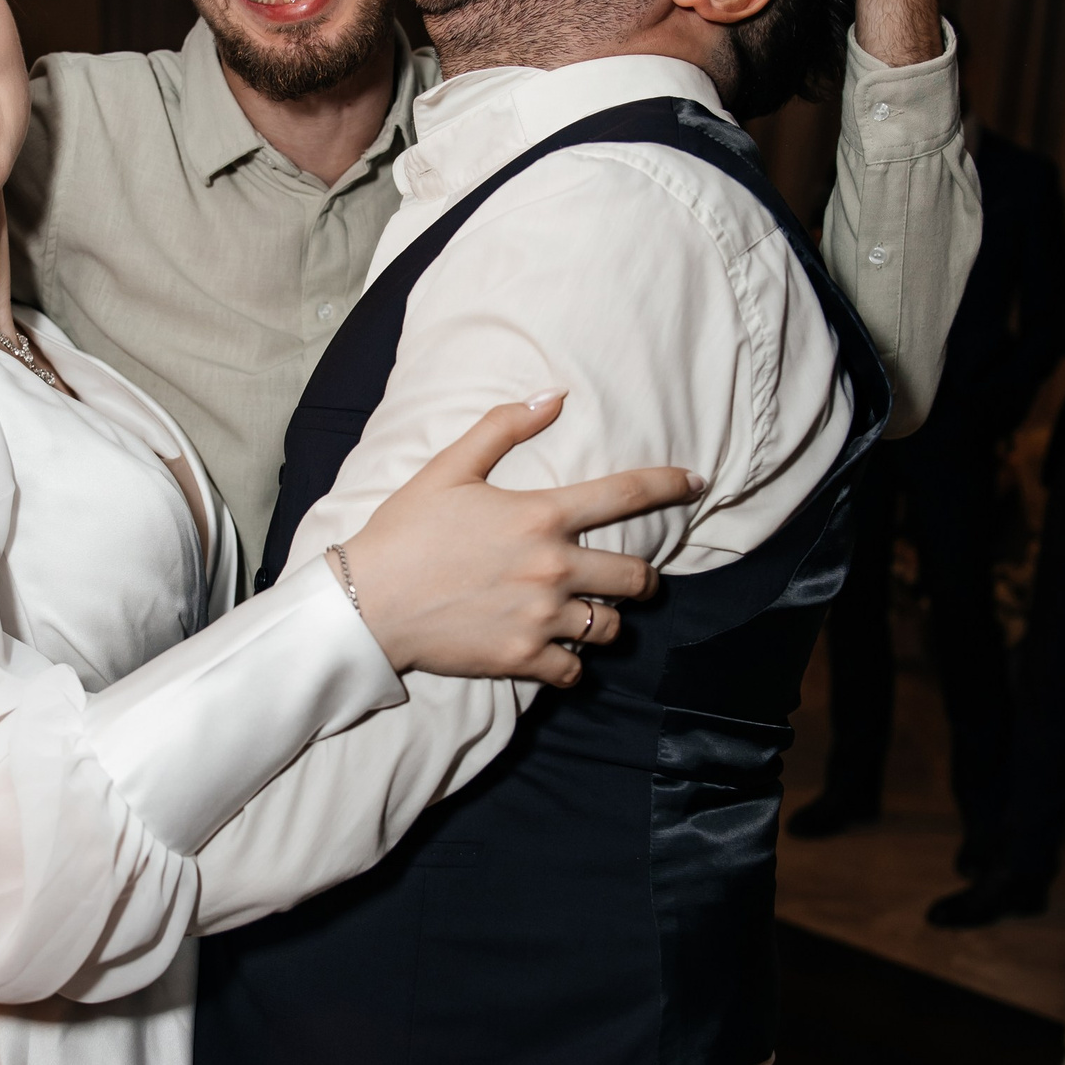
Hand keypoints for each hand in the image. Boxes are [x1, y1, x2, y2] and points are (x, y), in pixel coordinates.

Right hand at [337, 395, 701, 686]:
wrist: (368, 601)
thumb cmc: (406, 530)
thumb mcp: (451, 467)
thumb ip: (505, 427)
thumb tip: (554, 394)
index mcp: (541, 515)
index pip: (626, 494)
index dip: (670, 484)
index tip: (696, 482)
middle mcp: (552, 567)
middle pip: (636, 578)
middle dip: (644, 580)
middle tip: (633, 581)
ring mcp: (541, 617)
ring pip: (611, 628)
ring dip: (609, 622)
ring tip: (592, 618)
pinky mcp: (524, 658)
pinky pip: (575, 670)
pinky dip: (574, 664)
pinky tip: (560, 654)